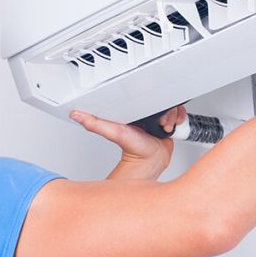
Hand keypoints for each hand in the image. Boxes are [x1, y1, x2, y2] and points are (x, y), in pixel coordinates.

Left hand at [69, 106, 186, 179]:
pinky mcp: (169, 124)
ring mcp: (158, 118)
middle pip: (161, 99)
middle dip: (164, 109)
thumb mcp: (113, 132)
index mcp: (134, 110)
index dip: (150, 95)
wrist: (151, 163)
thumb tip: (76, 115)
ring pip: (172, 106)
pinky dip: (179, 119)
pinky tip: (171, 127)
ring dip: (172, 116)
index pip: (144, 93)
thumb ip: (95, 123)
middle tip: (158, 120)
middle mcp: (147, 113)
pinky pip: (179, 115)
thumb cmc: (133, 150)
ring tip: (164, 126)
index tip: (151, 100)